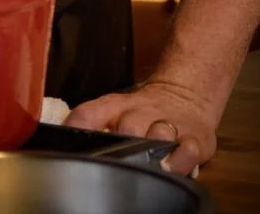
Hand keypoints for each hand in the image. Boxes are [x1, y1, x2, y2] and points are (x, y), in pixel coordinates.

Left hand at [64, 78, 217, 175]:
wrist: (186, 94)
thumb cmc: (144, 111)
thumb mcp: (115, 109)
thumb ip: (92, 122)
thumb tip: (64, 137)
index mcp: (116, 107)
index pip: (90, 113)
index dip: (76, 126)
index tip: (65, 141)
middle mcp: (141, 114)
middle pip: (128, 127)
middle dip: (123, 142)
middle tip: (117, 160)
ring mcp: (169, 125)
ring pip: (159, 135)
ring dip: (153, 150)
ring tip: (151, 163)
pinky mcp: (195, 138)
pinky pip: (188, 149)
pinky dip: (182, 159)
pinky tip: (175, 166)